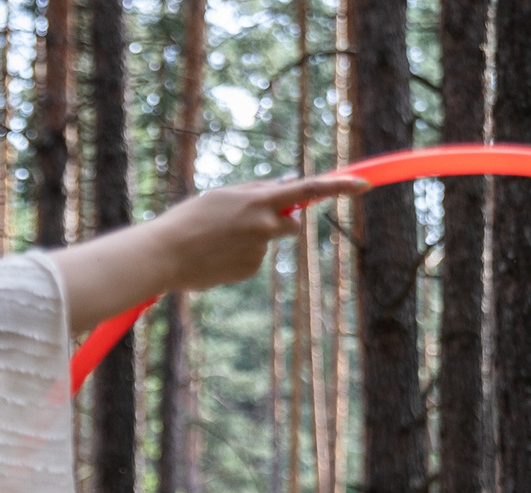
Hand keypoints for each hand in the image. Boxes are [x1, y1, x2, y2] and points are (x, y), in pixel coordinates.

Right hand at [146, 176, 371, 293]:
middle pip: (291, 224)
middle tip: (244, 224)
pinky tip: (215, 259)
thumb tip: (285, 191)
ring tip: (216, 242)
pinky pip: (252, 261)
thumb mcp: (223, 196)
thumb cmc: (190, 220)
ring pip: (267, 243)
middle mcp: (265, 224)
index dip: (339, 186)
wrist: (165, 253)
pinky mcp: (251, 270)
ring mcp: (260, 250)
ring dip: (251, 241)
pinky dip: (238, 258)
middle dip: (279, 224)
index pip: (308, 189)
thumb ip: (255, 193)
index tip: (364, 184)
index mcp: (258, 198)